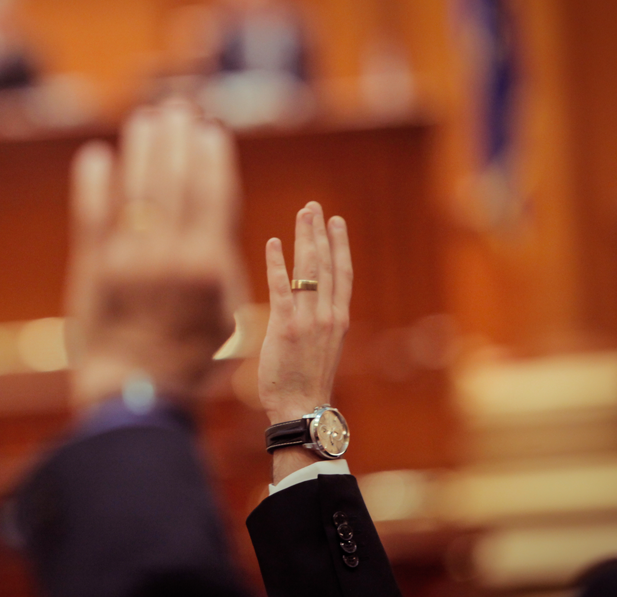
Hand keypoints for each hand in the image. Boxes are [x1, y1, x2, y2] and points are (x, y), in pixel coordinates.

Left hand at [66, 102, 246, 405]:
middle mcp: (168, 255)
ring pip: (135, 188)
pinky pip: (91, 214)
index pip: (211, 193)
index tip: (209, 131)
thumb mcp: (228, 317)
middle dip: (177, 138)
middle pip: (173, 179)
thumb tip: (212, 220)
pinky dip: (93, 182)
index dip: (210, 156)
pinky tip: (96, 156)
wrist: (134, 397)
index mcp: (207, 265)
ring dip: (141, 148)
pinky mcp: (92, 268)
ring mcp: (127, 259)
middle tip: (177, 110)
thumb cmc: (190, 362)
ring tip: (146, 120)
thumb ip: (222, 266)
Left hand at [257, 203, 351, 475]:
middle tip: (314, 207)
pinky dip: (278, 263)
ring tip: (302, 214)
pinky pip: (282, 288)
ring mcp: (309, 320)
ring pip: (309, 269)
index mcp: (338, 319)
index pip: (342, 274)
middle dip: (320, 232)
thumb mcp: (318, 348)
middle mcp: (328, 315)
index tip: (336, 222)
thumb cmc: (304, 382)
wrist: (301, 409)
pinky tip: (275, 242)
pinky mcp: (286, 327)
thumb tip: (299, 306)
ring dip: (305, 238)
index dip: (339, 245)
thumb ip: (313, 323)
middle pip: (326, 264)